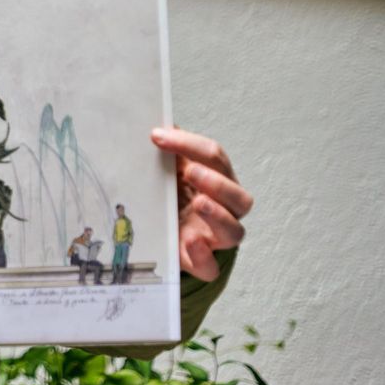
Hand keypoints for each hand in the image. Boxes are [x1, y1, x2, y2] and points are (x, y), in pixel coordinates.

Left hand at [151, 127, 252, 281]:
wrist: (162, 234)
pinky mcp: (200, 262)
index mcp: (216, 180)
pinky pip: (211, 267)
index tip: (157, 136)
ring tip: (198, 203)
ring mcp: (214, 238)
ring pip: (235, 232)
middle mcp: (223, 210)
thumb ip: (161, 149)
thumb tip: (145, 118)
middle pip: (240, 197)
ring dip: (218, 216)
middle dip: (217, 182)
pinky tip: (191, 241)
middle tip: (189, 171)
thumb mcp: (163, 170)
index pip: (215, 157)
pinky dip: (202, 256)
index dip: (190, 144)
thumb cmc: (169, 194)